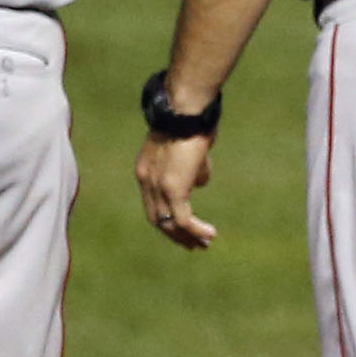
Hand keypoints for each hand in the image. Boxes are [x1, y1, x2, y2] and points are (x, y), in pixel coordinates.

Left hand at [136, 130, 218, 249]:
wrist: (186, 111)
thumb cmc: (191, 121)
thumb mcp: (190, 149)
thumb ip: (193, 167)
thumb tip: (200, 182)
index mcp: (145, 169)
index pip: (152, 202)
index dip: (167, 218)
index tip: (183, 228)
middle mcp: (146, 181)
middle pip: (157, 218)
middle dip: (175, 234)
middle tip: (193, 245)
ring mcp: (158, 187)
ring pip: (169, 223)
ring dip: (187, 237)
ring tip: (204, 244)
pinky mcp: (173, 190)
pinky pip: (184, 219)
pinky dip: (197, 230)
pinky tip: (210, 234)